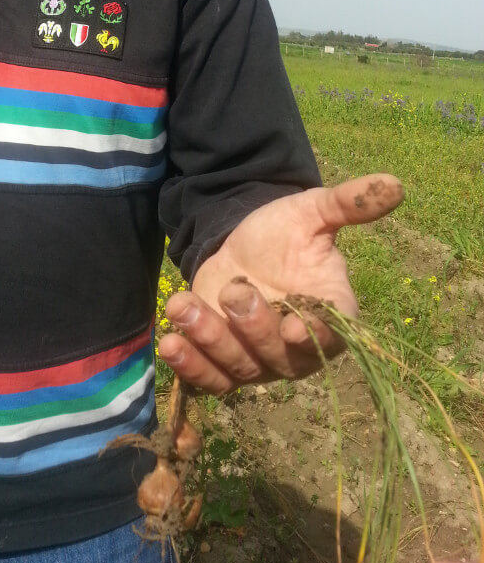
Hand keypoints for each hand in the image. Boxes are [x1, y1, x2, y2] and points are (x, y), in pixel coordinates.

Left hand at [158, 173, 402, 393]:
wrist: (241, 245)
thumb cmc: (283, 233)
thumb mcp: (311, 212)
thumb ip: (346, 204)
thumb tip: (394, 183)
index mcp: (330, 313)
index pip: (331, 335)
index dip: (316, 335)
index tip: (295, 325)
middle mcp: (298, 347)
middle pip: (281, 358)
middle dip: (253, 328)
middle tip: (233, 290)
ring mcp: (258, 361)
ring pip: (239, 368)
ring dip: (210, 342)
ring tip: (184, 306)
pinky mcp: (222, 363)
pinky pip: (209, 379)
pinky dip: (189, 366)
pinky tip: (168, 343)